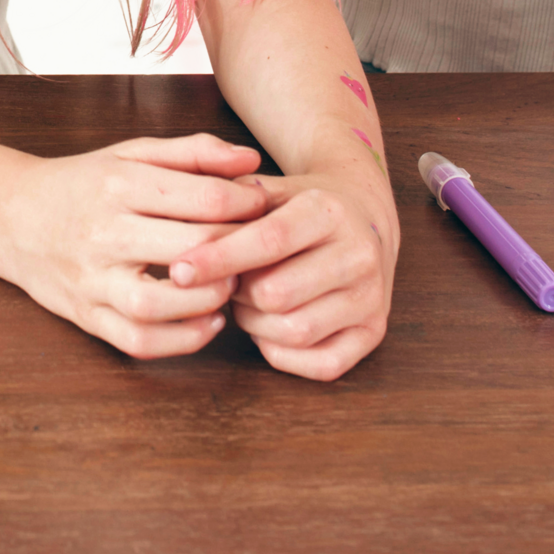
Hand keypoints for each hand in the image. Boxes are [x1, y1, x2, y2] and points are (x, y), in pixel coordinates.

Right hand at [0, 134, 275, 359]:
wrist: (11, 215)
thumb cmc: (84, 183)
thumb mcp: (132, 153)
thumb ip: (194, 152)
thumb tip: (252, 163)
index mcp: (118, 184)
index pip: (205, 197)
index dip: (248, 204)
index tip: (262, 207)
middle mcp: (102, 232)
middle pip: (191, 249)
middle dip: (239, 252)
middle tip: (258, 251)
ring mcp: (91, 279)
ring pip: (159, 303)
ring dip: (210, 300)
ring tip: (230, 286)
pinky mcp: (86, 316)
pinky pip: (138, 340)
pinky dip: (182, 340)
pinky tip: (209, 322)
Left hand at [167, 170, 394, 379]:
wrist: (362, 216)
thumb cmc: (298, 205)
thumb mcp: (267, 189)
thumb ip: (227, 206)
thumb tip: (183, 235)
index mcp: (329, 210)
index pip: (269, 240)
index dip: (219, 259)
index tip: (177, 271)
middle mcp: (359, 254)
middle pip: (277, 294)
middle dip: (238, 293)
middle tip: (229, 282)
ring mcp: (372, 297)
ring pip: (295, 332)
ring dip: (256, 323)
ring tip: (248, 301)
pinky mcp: (375, 332)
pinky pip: (321, 364)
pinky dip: (283, 353)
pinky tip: (270, 328)